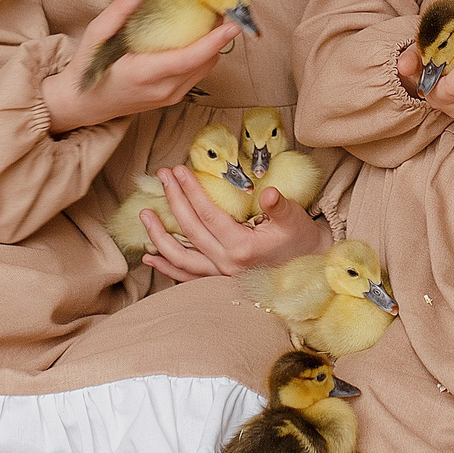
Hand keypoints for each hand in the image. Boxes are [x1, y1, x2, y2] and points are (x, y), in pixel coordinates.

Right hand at [42, 0, 240, 130]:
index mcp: (144, 74)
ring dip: (214, 44)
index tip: (233, 24)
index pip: (188, 59)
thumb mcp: (96, 34)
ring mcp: (170, 97)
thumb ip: (121, 9)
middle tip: (223, 5)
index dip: (213, 42)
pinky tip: (198, 34)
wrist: (86, 104)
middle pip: (205, 62)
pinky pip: (198, 73)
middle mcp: (162, 90)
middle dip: (219, 35)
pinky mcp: (173, 98)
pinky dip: (204, 53)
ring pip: (206, 68)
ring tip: (212, 16)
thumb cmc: (89, 67)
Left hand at [140, 177, 329, 280]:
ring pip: (181, 258)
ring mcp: (220, 276)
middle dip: (173, 201)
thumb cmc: (300, 239)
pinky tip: (149, 256)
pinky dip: (167, 266)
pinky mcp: (219, 281)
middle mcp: (227, 265)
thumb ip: (279, 205)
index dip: (191, 191)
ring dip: (159, 236)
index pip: (208, 215)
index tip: (178, 170)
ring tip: (144, 215)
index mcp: (242, 248)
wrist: (308, 267)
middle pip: (190, 231)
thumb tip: (268, 193)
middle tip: (162, 176)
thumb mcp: (294, 218)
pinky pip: (187, 276)